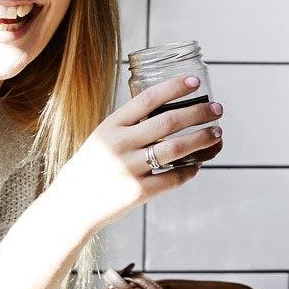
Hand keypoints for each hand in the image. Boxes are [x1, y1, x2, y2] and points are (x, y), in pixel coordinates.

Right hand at [53, 75, 223, 234]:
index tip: (195, 81)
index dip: (174, 87)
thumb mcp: (102, 137)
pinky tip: (198, 164)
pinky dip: (190, 170)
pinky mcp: (137, 192)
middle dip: (198, 112)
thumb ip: (129, 125)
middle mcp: (119, 144)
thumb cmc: (91, 167)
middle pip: (168, 121)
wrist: (70, 206)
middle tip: (217, 108)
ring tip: (217, 133)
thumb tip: (170, 111)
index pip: (148, 98)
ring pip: (176, 149)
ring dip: (202, 139)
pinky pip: (173, 177)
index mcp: (110, 126)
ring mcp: (129, 169)